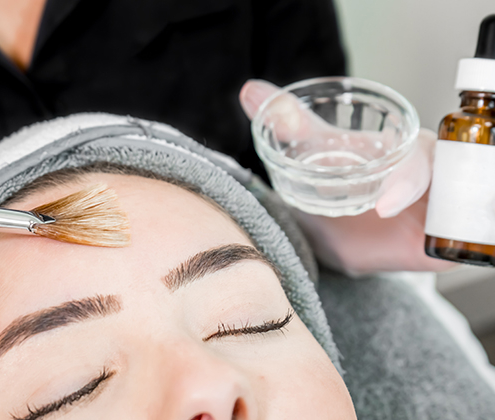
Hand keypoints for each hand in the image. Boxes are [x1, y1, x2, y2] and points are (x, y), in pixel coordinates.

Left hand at [240, 79, 456, 274]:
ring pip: (466, 207)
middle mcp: (430, 175)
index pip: (423, 155)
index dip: (411, 176)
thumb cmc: (331, 191)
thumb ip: (290, 125)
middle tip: (407, 221)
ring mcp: (439, 209)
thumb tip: (250, 90)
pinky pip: (463, 240)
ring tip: (426, 238)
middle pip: (454, 178)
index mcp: (407, 150)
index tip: (383, 206)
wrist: (337, 241)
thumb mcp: (314, 157)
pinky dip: (461, 242)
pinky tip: (438, 251)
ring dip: (456, 220)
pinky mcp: (442, 243)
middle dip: (445, 193)